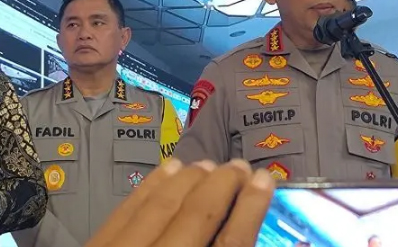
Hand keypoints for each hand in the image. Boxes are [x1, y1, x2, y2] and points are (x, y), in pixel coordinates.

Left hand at [85, 158, 274, 246]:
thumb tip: (244, 231)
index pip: (232, 244)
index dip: (251, 208)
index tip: (265, 181)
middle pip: (198, 215)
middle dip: (224, 183)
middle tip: (240, 167)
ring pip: (163, 205)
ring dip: (191, 179)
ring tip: (210, 165)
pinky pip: (127, 208)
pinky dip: (152, 185)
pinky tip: (170, 168)